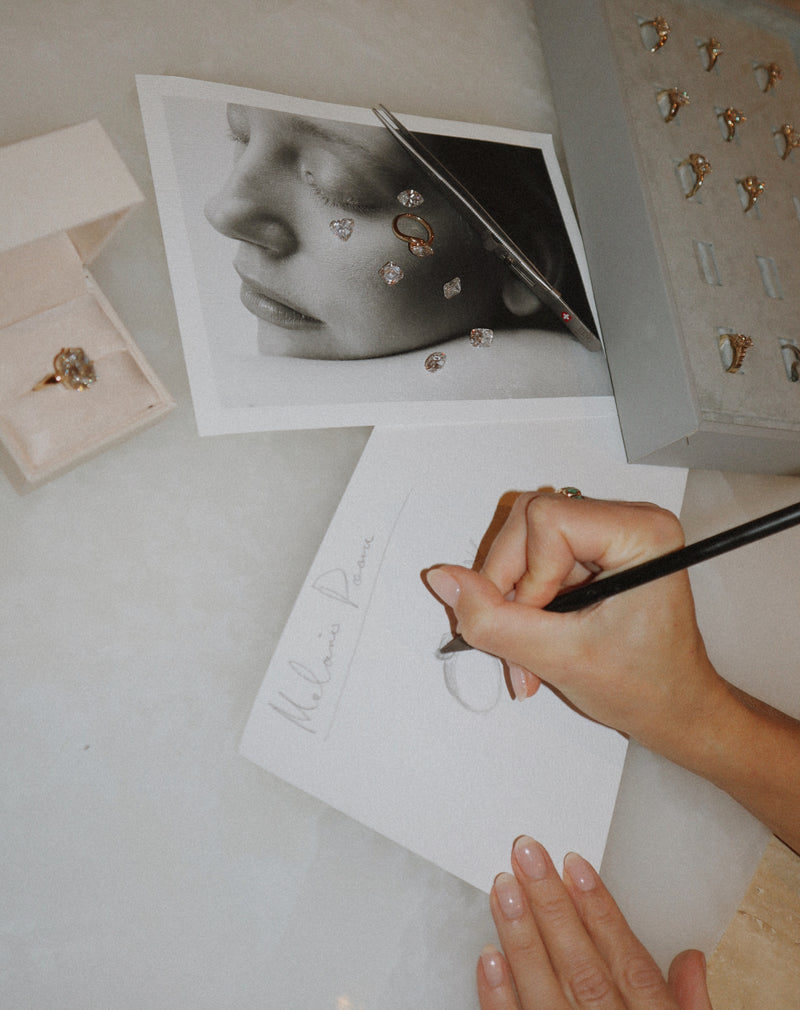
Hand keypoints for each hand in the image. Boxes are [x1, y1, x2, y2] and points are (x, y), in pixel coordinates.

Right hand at [426, 493, 725, 763]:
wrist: (674, 710)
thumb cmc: (648, 687)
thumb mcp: (561, 658)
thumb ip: (494, 619)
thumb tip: (444, 580)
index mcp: (641, 532)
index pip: (545, 517)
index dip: (527, 574)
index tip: (543, 620)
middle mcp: (626, 521)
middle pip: (526, 521)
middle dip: (512, 585)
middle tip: (525, 636)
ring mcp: (606, 534)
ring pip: (521, 539)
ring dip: (513, 595)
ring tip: (533, 643)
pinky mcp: (590, 551)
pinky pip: (529, 554)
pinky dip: (522, 598)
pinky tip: (540, 632)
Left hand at [478, 836, 711, 1009]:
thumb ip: (689, 1001)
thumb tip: (691, 958)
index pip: (627, 959)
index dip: (599, 907)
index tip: (574, 863)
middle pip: (581, 965)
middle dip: (551, 904)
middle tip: (526, 854)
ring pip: (545, 990)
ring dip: (521, 937)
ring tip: (502, 888)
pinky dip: (498, 995)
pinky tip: (487, 956)